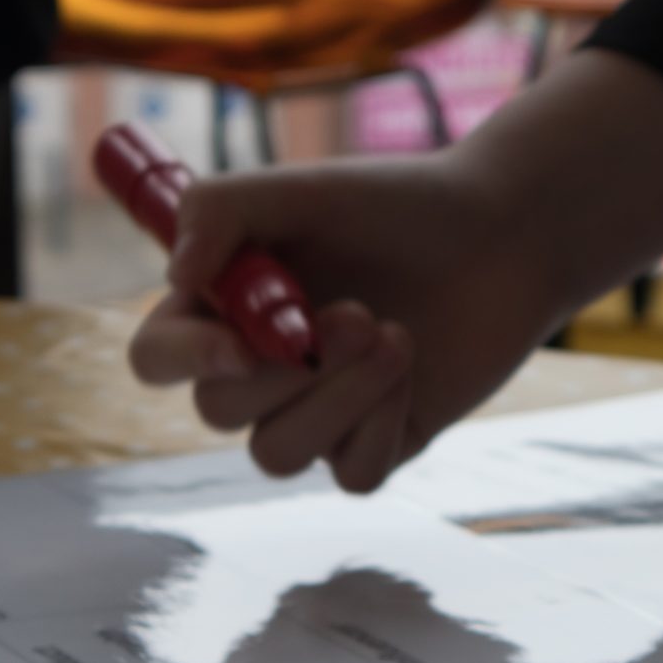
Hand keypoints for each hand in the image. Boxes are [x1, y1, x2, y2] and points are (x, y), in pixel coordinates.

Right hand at [126, 152, 568, 492]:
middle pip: (218, 411)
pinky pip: (352, 474)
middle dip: (288, 371)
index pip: (158, 357)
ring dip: (339, 397)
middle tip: (358, 313)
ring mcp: (316, 413)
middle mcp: (259, 368)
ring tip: (395, 334)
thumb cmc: (397, 205)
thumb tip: (177, 274)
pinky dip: (384, 423)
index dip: (183, 360)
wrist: (505, 235)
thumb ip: (224, 209)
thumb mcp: (305, 188)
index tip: (240, 346)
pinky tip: (415, 370)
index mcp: (223, 308)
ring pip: (279, 455)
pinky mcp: (375, 442)